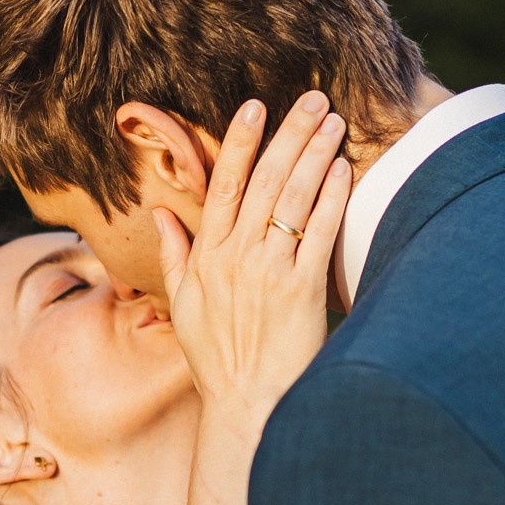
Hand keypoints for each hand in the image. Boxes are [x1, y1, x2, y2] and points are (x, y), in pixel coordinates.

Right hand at [154, 91, 351, 433]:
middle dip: (289, 135)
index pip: (224, 186)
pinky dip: (332, 198)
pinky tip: (344, 170)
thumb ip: (175, 255)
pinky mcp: (301, 291)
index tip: (255, 107)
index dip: (239, 143)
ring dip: (315, 155)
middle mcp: (236, 257)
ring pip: (293, 199)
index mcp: (207, 257)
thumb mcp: (182, 308)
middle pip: (265, 181)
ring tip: (333, 122)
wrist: (246, 405)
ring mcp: (269, 272)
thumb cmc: (217, 361)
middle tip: (313, 99)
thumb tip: (161, 213)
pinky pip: (319, 233)